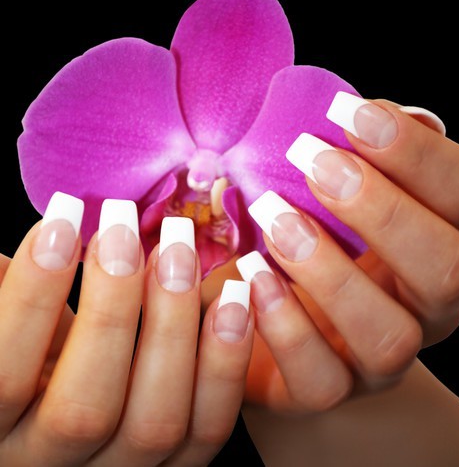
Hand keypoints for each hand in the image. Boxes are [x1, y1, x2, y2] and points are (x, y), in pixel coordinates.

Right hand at [0, 198, 253, 466]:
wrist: (68, 398)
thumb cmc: (26, 347)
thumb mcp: (8, 323)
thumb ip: (10, 290)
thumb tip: (30, 230)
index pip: (5, 377)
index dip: (33, 297)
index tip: (62, 218)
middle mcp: (51, 466)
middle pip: (85, 410)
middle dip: (111, 308)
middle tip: (124, 227)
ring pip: (155, 422)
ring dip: (174, 325)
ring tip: (179, 248)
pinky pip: (208, 427)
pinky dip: (225, 358)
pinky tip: (234, 296)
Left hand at [239, 98, 458, 410]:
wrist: (287, 315)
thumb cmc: (319, 227)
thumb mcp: (342, 186)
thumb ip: (367, 152)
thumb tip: (379, 111)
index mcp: (445, 241)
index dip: (418, 154)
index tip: (351, 112)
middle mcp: (430, 305)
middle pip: (450, 270)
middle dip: (381, 209)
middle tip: (313, 158)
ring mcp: (384, 357)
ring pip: (389, 335)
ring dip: (330, 271)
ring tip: (275, 218)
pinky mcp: (331, 388)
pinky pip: (322, 379)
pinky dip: (284, 325)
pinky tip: (250, 275)